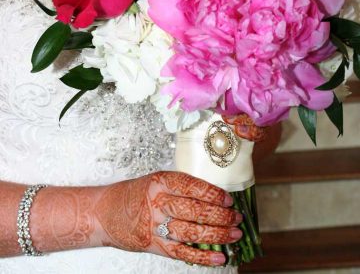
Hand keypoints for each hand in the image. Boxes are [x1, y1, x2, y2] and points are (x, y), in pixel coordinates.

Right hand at [95, 171, 242, 265]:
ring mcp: (154, 226)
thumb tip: (212, 196)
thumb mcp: (154, 181)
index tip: (228, 199)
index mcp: (159, 182)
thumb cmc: (132, 195)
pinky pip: (181, 252)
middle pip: (194, 210)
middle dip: (220, 216)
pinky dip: (202, 257)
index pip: (191, 186)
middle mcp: (157, 203)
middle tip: (236, 218)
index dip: (213, 194)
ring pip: (191, 232)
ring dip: (217, 235)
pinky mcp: (153, 244)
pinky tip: (219, 258)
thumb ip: (179, 187)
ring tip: (234, 234)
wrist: (104, 212)